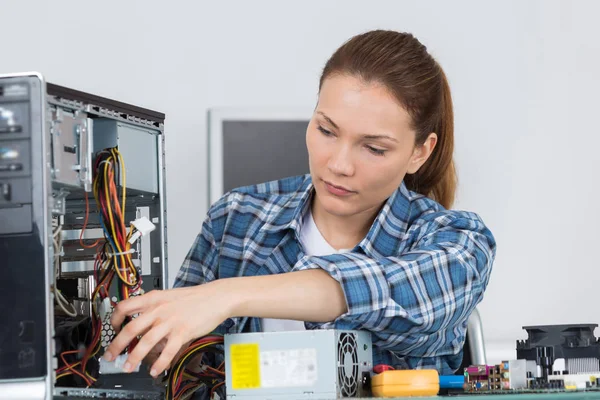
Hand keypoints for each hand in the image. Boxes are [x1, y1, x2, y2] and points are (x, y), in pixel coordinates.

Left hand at [103, 282, 231, 377]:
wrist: (215, 297)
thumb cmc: (193, 297)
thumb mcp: (168, 296)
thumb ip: (153, 306)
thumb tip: (140, 319)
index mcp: (153, 298)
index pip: (125, 307)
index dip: (114, 320)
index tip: (113, 329)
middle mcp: (159, 309)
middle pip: (131, 328)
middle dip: (116, 346)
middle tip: (110, 356)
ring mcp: (171, 321)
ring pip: (146, 342)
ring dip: (134, 358)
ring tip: (128, 367)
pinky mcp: (183, 331)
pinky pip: (167, 351)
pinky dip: (159, 363)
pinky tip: (155, 370)